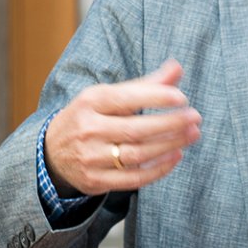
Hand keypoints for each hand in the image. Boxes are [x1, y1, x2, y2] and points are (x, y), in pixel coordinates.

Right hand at [43, 59, 201, 195]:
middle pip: (135, 129)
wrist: (51, 153)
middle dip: (170, 123)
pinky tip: (176, 156)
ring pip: (137, 154)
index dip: (155, 97)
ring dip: (170, 145)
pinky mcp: (95, 180)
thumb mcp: (109, 96)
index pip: (125, 98)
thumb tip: (177, 67)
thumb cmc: (91, 118)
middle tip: (195, 117)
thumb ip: (145, 85)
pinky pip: (133, 178)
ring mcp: (90, 157)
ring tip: (192, 134)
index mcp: (90, 102)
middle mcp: (88, 129)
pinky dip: (158, 169)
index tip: (181, 97)